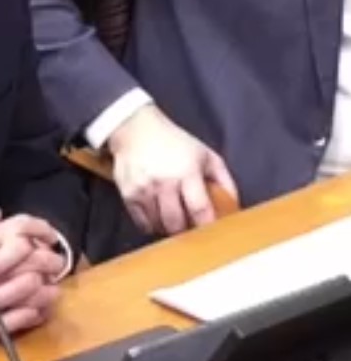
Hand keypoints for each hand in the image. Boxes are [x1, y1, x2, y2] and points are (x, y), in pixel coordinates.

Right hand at [0, 211, 65, 343]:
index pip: (16, 228)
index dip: (39, 229)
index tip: (49, 234)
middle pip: (29, 255)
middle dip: (49, 257)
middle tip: (56, 260)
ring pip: (28, 284)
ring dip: (45, 283)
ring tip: (50, 282)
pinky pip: (17, 313)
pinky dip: (33, 309)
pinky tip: (38, 307)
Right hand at [108, 105, 238, 234]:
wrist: (136, 129)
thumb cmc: (174, 142)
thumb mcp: (205, 155)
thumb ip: (224, 180)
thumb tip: (233, 205)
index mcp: (187, 173)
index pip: (200, 210)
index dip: (206, 226)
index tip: (210, 231)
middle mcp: (164, 183)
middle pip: (176, 224)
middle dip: (185, 231)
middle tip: (189, 226)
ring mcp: (144, 189)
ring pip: (158, 225)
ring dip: (167, 227)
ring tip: (172, 217)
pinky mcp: (128, 193)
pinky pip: (141, 222)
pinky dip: (151, 224)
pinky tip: (156, 215)